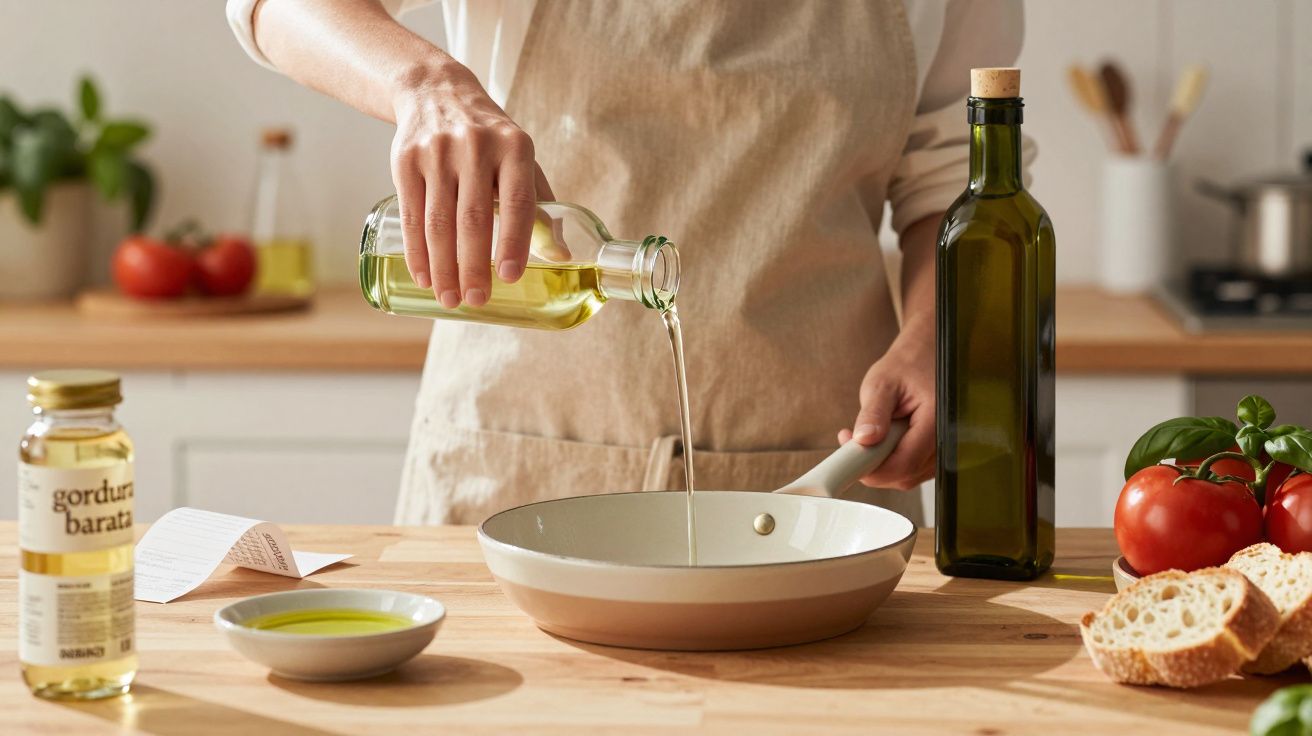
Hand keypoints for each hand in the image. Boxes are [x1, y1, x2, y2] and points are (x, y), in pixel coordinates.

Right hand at [390, 62, 552, 307]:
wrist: (436, 92)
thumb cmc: (491, 139)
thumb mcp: (521, 161)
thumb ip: (541, 207)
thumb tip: (563, 257)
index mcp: (514, 147)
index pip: (517, 201)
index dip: (514, 241)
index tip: (511, 277)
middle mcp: (476, 146)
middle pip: (473, 217)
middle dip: (473, 265)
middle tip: (476, 300)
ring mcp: (437, 152)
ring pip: (439, 221)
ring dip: (443, 267)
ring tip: (450, 298)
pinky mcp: (405, 160)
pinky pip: (411, 214)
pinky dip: (417, 251)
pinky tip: (424, 276)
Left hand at [837, 326, 935, 489]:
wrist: (926, 355)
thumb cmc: (907, 364)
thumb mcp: (882, 382)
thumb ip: (874, 413)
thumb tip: (864, 440)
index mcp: (936, 420)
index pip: (904, 463)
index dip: (872, 468)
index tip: (848, 456)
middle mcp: (946, 439)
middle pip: (906, 475)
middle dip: (873, 467)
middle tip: (850, 443)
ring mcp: (943, 449)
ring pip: (908, 476)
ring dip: (882, 465)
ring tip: (867, 435)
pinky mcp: (936, 452)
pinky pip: (913, 469)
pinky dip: (892, 461)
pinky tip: (882, 440)